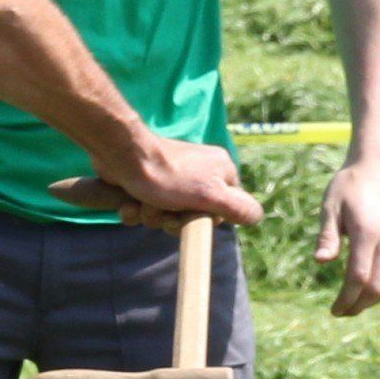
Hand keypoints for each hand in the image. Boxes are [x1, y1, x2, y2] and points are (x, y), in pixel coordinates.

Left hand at [48, 130, 261, 228]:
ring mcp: (170, 178)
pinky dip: (135, 210)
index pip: (222, 211)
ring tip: (144, 202)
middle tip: (164, 211)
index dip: (202, 221)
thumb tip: (256, 217)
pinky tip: (129, 202)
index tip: (188, 217)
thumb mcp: (211, 195)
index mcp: (220, 171)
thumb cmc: (169, 176)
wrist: (123, 157)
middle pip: (190, 216)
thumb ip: (237, 207)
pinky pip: (144, 208)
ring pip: (164, 215)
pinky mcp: (146, 182)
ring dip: (151, 216)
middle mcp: (198, 172)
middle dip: (171, 220)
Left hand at [316, 159, 379, 314]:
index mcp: (368, 233)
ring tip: (354, 304)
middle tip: (342, 312)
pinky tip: (369, 289)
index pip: (358, 278)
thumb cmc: (347, 187)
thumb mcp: (330, 208)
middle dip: (358, 305)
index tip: (333, 310)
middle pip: (377, 287)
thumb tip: (321, 261)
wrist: (377, 168)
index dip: (346, 299)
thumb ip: (327, 236)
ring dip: (372, 300)